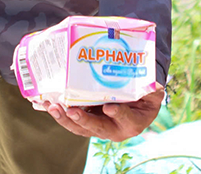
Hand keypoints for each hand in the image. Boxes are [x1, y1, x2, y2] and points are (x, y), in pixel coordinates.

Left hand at [35, 89, 163, 141]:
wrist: (136, 97)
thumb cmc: (144, 91)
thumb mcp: (152, 88)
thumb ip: (150, 83)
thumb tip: (149, 72)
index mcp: (134, 122)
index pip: (127, 119)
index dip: (119, 114)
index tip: (109, 108)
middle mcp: (115, 128)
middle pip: (98, 128)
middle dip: (83, 120)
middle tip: (71, 111)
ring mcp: (98, 126)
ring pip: (80, 127)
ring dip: (65, 118)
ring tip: (53, 107)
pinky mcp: (86, 120)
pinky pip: (72, 120)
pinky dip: (60, 112)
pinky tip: (48, 103)